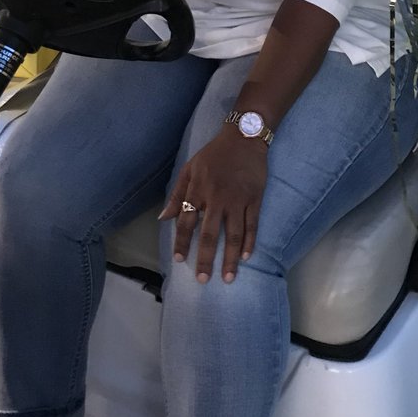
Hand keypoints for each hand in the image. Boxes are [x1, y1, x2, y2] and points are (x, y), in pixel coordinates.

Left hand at [160, 129, 267, 283]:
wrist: (244, 138)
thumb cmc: (214, 154)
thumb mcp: (190, 169)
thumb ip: (176, 194)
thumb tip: (163, 218)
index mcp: (198, 190)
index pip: (187, 221)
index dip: (182, 241)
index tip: (179, 260)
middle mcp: (217, 197)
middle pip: (209, 233)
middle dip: (205, 258)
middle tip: (202, 279)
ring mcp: (237, 199)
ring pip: (233, 234)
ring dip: (229, 257)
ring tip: (227, 277)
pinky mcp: (254, 198)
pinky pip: (252, 224)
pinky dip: (249, 242)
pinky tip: (245, 257)